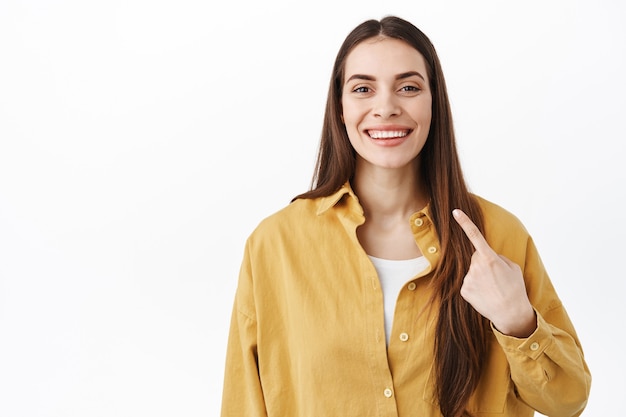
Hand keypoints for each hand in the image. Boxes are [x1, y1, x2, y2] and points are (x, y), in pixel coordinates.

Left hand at [452, 209, 535, 337]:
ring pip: (471, 271)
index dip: (465, 222)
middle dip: (483, 263)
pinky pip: (468, 283)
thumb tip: (486, 255)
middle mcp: (476, 267)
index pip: (475, 235)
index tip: (455, 212)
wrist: (511, 313)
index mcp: (489, 258)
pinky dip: (475, 287)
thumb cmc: (515, 288)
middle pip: (475, 257)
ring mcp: (468, 279)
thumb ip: (497, 257)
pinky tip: (485, 294)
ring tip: (492, 288)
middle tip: (496, 277)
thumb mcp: (512, 267)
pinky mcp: (463, 290)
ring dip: (480, 276)